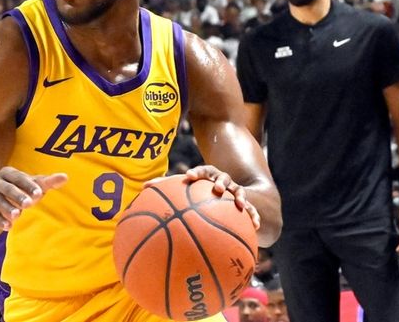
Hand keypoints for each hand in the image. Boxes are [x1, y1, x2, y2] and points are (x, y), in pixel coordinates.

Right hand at [0, 166, 67, 230]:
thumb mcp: (31, 186)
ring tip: (17, 215)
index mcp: (9, 173)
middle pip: (8, 188)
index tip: (39, 193)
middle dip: (18, 195)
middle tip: (29, 204)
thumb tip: (65, 177)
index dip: (29, 185)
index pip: (20, 177)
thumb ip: (47, 182)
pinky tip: (8, 227)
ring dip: (7, 208)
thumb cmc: (17, 192)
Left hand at [145, 165, 259, 229]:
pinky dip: (253, 216)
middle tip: (216, 189)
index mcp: (207, 177)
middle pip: (222, 178)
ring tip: (239, 204)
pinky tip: (255, 227)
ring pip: (239, 192)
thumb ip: (166, 188)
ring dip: (239, 196)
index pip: (202, 171)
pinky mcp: (246, 203)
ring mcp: (235, 191)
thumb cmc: (200, 193)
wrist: (229, 194)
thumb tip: (142, 187)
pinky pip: (251, 210)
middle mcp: (222, 182)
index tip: (189, 177)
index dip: (196, 173)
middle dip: (220, 182)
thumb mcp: (186, 190)